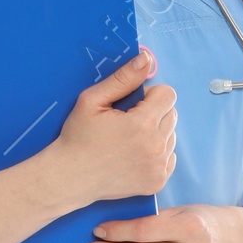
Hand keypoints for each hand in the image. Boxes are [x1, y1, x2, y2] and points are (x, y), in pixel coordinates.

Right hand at [51, 47, 176, 202]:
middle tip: (127, 123)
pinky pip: (170, 157)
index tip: (131, 105)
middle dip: (153, 113)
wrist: (70, 177)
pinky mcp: (157, 182)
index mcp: (142, 124)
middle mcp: (156, 147)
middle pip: (172, 114)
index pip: (168, 94)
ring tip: (129, 141)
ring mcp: (158, 168)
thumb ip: (123, 78)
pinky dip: (157, 153)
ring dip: (156, 133)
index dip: (149, 95)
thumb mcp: (92, 100)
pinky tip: (134, 155)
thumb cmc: (78, 137)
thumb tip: (146, 60)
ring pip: (171, 136)